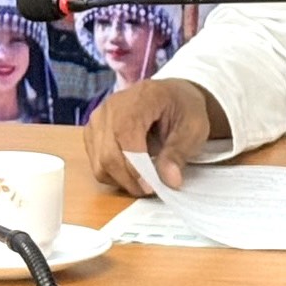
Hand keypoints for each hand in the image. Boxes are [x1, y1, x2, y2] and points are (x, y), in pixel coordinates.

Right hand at [83, 79, 229, 195]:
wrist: (172, 95)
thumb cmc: (184, 108)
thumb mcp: (194, 127)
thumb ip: (179, 152)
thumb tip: (169, 180)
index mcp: (139, 98)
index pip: (125, 136)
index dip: (135, 166)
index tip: (150, 186)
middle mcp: (112, 106)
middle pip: (108, 153)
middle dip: (129, 178)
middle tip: (150, 189)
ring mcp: (98, 119)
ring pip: (99, 162)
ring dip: (120, 179)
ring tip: (143, 181)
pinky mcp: (92, 132)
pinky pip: (96, 162)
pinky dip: (112, 174)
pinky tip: (132, 172)